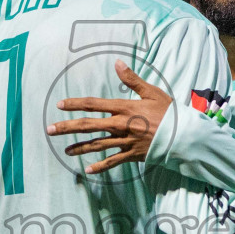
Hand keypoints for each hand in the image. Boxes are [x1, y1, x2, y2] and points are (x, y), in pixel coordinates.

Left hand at [46, 61, 172, 173]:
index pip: (94, 104)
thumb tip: (118, 63)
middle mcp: (121, 125)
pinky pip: (113, 162)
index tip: (60, 105)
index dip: (75, 104)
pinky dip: (100, 167)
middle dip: (68, 127)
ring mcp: (125, 141)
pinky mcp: (132, 154)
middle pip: (89, 126)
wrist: (184, 135)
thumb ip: (132, 79)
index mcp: (124, 108)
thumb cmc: (169, 111)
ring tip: (65, 151)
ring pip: (97, 145)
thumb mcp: (152, 91)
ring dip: (79, 148)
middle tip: (50, 129)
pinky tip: (88, 171)